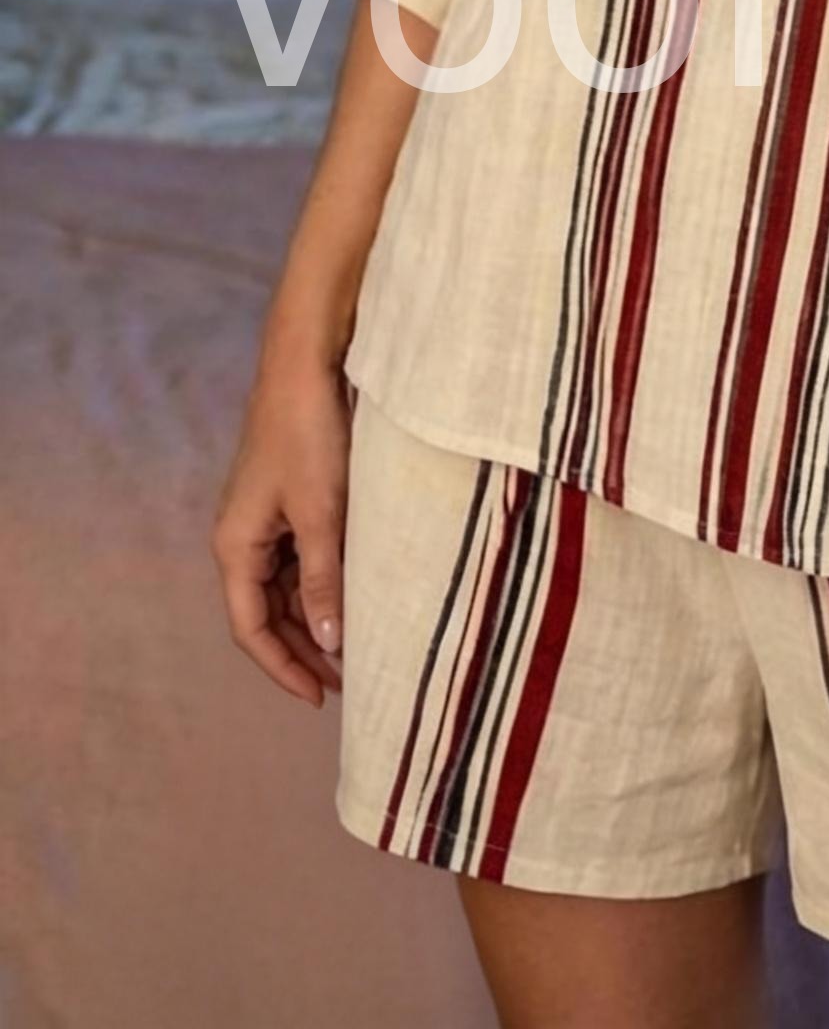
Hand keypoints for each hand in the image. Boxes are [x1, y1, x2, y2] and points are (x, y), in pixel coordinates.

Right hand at [212, 353, 352, 707]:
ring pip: (288, 585)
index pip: (252, 628)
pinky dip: (325, 581)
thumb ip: (324, 578)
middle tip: (350, 681)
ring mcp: (266, 517)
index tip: (321, 698)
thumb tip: (327, 642)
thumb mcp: (322, 513)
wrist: (308, 365)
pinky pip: (302, 555)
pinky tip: (357, 593)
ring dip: (317, 616)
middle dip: (303, 649)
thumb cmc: (310, 435)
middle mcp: (243, 537)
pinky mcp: (291, 497)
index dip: (283, 667)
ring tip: (359, 645)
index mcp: (235, 546)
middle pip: (269, 612)